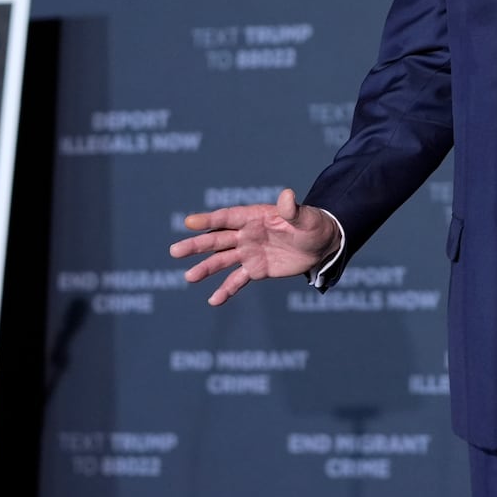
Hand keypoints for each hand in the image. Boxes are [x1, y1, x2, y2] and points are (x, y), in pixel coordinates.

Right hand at [168, 188, 339, 305]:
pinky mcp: (256, 269)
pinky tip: (213, 301)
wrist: (322, 244)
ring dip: (205, 268)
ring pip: (222, 261)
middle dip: (196, 245)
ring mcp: (249, 252)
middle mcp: (247, 234)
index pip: (228, 217)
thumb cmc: (314, 225)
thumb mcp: (306, 217)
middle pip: (217, 239)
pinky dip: (225, 290)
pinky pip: (237, 280)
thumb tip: (287, 195)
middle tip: (175, 251)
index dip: (209, 220)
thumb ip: (293, 210)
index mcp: (255, 217)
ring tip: (189, 277)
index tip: (189, 222)